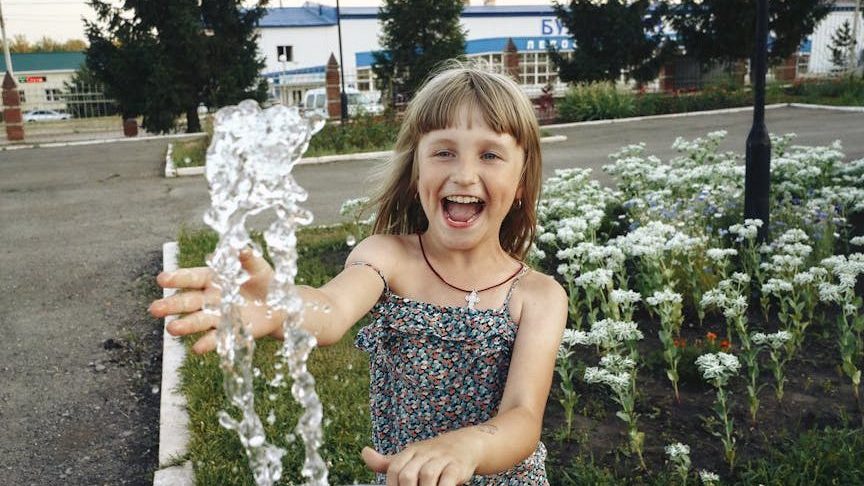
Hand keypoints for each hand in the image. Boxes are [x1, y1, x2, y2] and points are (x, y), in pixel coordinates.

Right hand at [149, 249, 281, 353]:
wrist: (281, 304)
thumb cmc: (265, 280)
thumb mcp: (258, 266)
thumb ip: (247, 258)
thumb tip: (240, 246)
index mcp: (214, 278)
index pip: (192, 278)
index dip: (178, 278)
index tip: (162, 279)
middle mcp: (210, 297)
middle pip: (188, 301)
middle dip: (171, 305)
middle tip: (155, 309)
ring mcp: (218, 316)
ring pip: (197, 320)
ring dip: (185, 325)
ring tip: (172, 329)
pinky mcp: (229, 332)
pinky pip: (215, 338)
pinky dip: (207, 343)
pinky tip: (197, 348)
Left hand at [361, 435, 476, 485]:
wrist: (466, 444)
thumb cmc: (433, 455)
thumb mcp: (410, 456)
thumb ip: (387, 462)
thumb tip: (364, 453)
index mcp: (410, 452)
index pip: (394, 468)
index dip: (391, 485)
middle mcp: (424, 453)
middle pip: (408, 474)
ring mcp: (441, 459)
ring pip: (427, 476)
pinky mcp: (457, 467)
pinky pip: (447, 480)